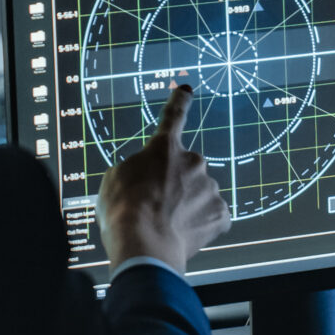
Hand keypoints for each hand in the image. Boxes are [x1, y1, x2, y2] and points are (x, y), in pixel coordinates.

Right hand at [99, 85, 231, 272]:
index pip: (172, 117)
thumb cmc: (123, 210)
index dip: (178, 102)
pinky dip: (201, 225)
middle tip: (156, 207)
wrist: (144, 244)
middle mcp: (193, 162)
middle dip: (175, 185)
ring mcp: (209, 188)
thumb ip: (137, 170)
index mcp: (164, 148)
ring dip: (187, 207)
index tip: (186, 90)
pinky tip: (184, 233)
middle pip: (186, 171)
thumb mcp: (114, 180)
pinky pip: (213, 217)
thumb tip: (146, 179)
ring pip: (199, 195)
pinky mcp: (220, 214)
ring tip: (165, 225)